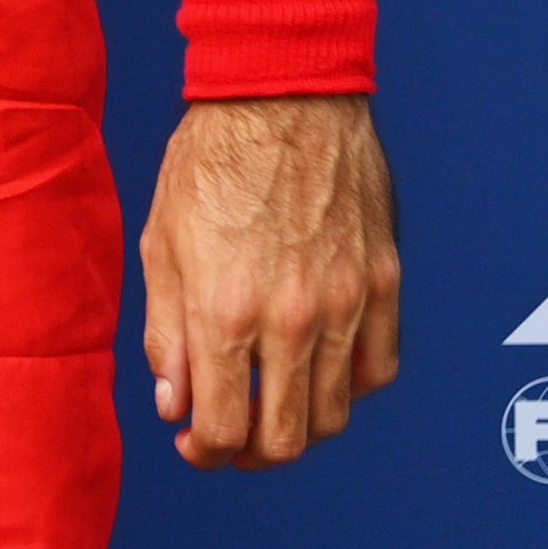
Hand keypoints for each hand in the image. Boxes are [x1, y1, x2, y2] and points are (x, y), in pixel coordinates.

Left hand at [139, 91, 398, 468]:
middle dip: (250, 454)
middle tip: (229, 441)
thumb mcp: (162, 244)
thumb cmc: (210, 160)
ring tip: (270, 409)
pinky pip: (380, 368)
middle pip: (286, 437)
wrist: (281, 94)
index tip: (194, 443)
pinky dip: (350, 388)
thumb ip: (167, 333)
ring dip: (300, 428)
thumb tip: (175, 403)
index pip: (222, 427)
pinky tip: (319, 374)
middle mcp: (294, 318)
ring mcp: (348, 303)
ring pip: (336, 413)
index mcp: (226, 310)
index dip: (204, 451)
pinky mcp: (386, 282)